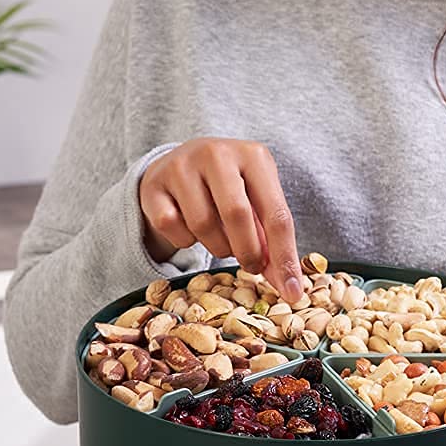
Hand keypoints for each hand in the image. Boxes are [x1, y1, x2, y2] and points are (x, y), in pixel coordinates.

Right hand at [140, 139, 303, 302]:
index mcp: (253, 155)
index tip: (292, 292)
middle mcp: (217, 154)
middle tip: (251, 266)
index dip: (285, 257)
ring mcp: (181, 166)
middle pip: (237, 216)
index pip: (277, 213)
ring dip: (217, 246)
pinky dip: (185, 240)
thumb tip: (287, 284)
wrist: (181, 163)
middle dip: (248, 252)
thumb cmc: (229, 187)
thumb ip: (271, 238)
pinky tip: (190, 228)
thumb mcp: (257, 200)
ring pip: (203, 225)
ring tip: (221, 238)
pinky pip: (172, 228)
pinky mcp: (153, 184)